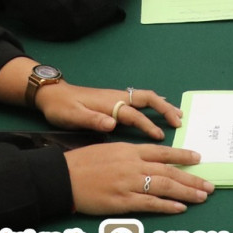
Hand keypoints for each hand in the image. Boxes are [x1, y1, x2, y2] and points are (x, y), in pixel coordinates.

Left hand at [35, 83, 181, 139]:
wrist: (52, 95)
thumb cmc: (62, 108)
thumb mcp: (74, 116)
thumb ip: (93, 120)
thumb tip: (112, 124)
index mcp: (109, 103)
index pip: (133, 114)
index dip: (148, 125)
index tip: (161, 137)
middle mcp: (117, 97)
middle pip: (147, 99)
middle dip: (164, 109)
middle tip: (179, 120)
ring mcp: (117, 97)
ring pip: (145, 98)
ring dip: (163, 105)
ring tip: (178, 115)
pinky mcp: (115, 100)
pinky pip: (140, 100)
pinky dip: (154, 104)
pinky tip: (161, 110)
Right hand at [65, 143, 212, 215]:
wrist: (65, 176)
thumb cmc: (84, 162)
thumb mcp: (110, 149)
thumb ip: (130, 154)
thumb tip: (148, 158)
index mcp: (130, 150)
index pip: (163, 152)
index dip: (183, 156)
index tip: (198, 158)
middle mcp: (134, 165)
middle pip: (170, 171)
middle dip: (192, 178)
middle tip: (209, 185)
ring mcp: (129, 183)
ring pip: (165, 187)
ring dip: (186, 192)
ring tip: (202, 196)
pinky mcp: (123, 201)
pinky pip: (150, 204)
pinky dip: (167, 206)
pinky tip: (180, 207)